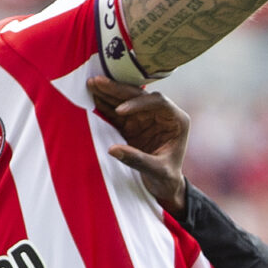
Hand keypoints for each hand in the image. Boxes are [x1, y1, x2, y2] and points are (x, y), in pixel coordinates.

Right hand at [91, 74, 190, 214]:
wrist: (164, 185)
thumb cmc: (167, 177)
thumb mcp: (156, 170)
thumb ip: (137, 159)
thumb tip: (113, 150)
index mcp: (177, 120)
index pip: (159, 102)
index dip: (138, 103)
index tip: (121, 111)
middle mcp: (162, 114)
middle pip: (139, 96)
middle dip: (118, 90)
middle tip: (98, 82)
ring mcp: (146, 117)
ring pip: (126, 100)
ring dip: (108, 93)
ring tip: (91, 84)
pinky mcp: (133, 123)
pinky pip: (117, 111)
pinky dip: (105, 105)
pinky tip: (92, 97)